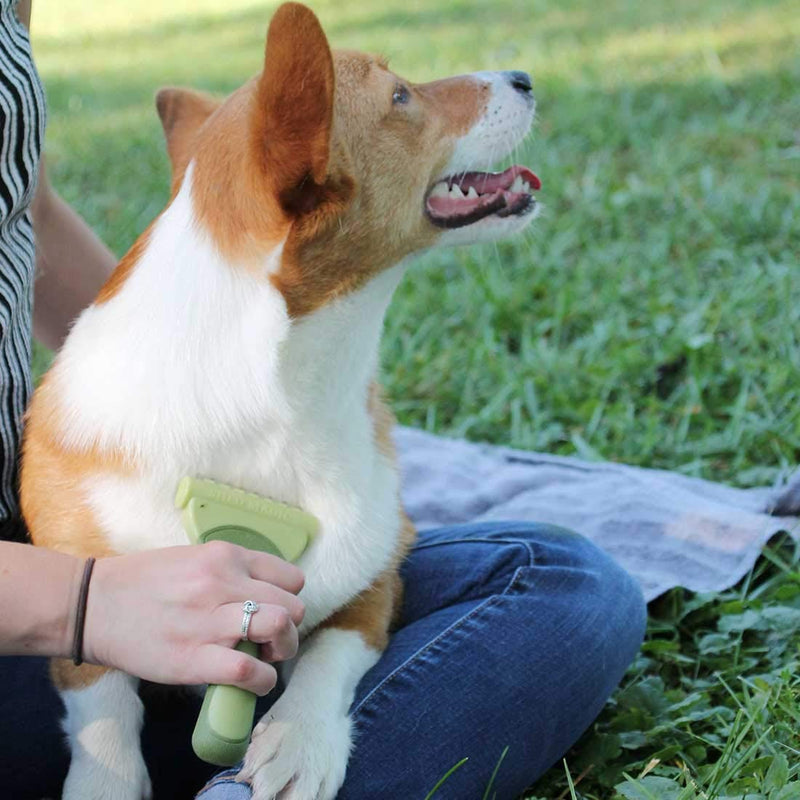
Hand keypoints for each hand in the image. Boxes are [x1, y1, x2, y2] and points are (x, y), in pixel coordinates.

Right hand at [82, 542, 304, 694]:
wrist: (92, 604)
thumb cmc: (142, 581)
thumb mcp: (194, 558)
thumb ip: (230, 571)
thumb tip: (264, 593)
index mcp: (225, 556)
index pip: (292, 577)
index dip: (290, 597)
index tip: (275, 609)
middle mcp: (222, 583)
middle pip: (293, 606)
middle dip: (291, 627)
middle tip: (272, 639)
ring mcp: (208, 621)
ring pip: (280, 628)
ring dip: (283, 650)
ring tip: (266, 657)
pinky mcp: (192, 659)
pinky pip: (248, 670)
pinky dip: (262, 679)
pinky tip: (253, 680)